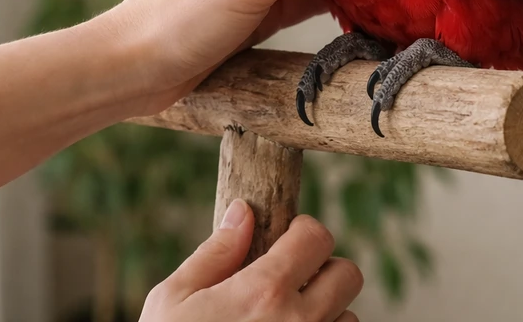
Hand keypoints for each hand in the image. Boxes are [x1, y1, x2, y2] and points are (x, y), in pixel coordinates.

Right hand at [142, 200, 361, 321]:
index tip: (286, 239)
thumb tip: (243, 212)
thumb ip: (215, 253)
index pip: (317, 237)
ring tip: (287, 317)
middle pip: (348, 275)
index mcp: (264, 292)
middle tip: (293, 277)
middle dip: (323, 269)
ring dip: (326, 311)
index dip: (302, 231)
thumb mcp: (174, 299)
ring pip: (348, 317)